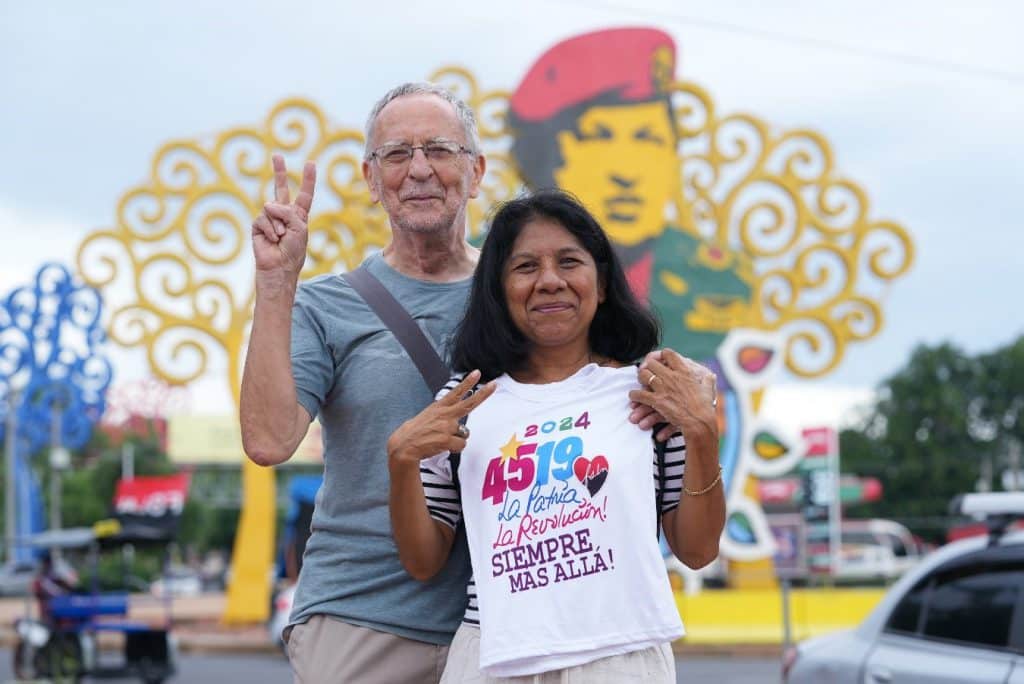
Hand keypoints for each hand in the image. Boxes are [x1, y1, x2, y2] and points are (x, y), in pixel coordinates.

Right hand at [251, 154, 315, 276]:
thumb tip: (267, 204)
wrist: (279, 268)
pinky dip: (269, 229)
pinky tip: (272, 240)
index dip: (308, 180)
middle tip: (277, 155)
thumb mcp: (299, 228)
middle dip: (279, 172)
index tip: (310, 163)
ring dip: (278, 224)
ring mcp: (269, 219)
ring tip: (280, 238)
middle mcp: (284, 215)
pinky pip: (263, 218)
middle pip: (280, 189)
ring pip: (271, 207)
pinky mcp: (258, 225)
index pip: (304, 195)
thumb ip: (287, 211)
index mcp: (299, 216)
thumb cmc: (293, 251)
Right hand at [388, 371, 496, 465]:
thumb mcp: (428, 417)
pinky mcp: (446, 439)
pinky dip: (454, 448)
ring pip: (464, 433)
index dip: (467, 382)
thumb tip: (456, 422)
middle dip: (483, 394)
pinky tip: (441, 447)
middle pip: (469, 403)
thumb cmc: (415, 433)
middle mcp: (445, 414)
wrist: (404, 446)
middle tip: (494, 385)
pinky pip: (461, 445)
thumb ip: (443, 415)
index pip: (455, 392)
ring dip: (456, 439)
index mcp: (439, 407)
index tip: (477, 373)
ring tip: (440, 440)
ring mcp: (446, 426)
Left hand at [628, 349, 717, 439]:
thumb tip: (711, 375)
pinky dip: (634, 395)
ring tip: (640, 382)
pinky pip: (639, 394)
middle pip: (652, 363)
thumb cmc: (705, 407)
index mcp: (684, 372)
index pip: (669, 354)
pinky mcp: (657, 400)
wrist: (698, 422)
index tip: (660, 359)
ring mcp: (663, 388)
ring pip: (643, 375)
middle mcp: (672, 377)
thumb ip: (707, 380)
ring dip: (640, 378)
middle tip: (646, 370)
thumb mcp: (708, 390)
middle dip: (648, 366)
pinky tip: (634, 397)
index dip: (662, 355)